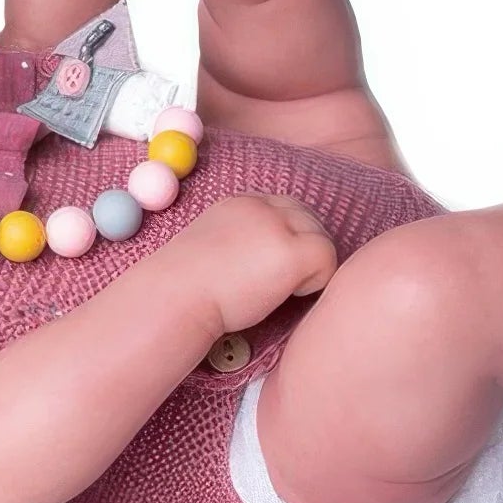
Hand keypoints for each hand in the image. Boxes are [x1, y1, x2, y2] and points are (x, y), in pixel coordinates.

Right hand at [177, 193, 338, 333]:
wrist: (174, 298)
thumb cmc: (186, 288)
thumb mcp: (212, 246)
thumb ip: (241, 239)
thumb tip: (265, 256)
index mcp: (241, 203)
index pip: (287, 207)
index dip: (289, 236)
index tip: (274, 265)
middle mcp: (262, 207)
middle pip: (309, 219)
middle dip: (304, 249)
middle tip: (283, 282)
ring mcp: (277, 226)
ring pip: (322, 238)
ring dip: (309, 266)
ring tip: (281, 291)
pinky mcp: (290, 251)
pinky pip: (328, 259)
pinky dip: (316, 281)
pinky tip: (288, 295)